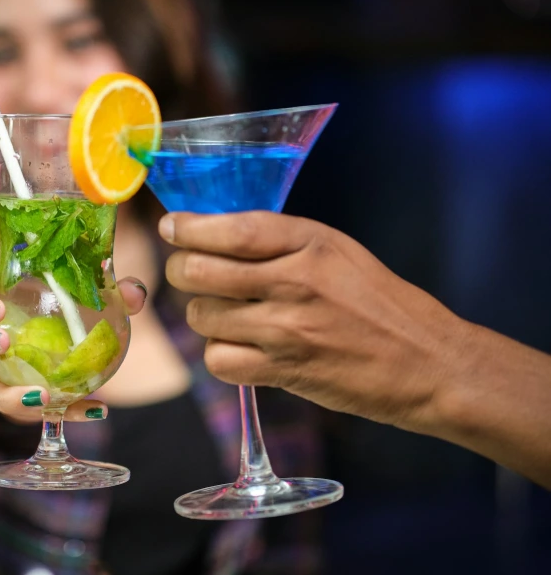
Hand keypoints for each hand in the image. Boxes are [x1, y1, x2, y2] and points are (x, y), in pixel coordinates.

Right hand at [0, 272, 148, 423]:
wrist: (59, 335)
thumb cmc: (55, 304)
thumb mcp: (76, 292)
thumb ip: (106, 289)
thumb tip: (134, 293)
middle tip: (5, 345)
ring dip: (5, 394)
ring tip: (41, 397)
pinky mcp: (5, 395)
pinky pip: (23, 407)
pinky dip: (58, 412)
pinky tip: (92, 410)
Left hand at [159, 211, 471, 431]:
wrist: (428, 363)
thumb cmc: (380, 304)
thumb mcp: (338, 251)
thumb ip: (280, 241)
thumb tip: (213, 233)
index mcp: (311, 242)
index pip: (230, 229)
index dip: (189, 228)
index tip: (170, 227)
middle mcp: (295, 281)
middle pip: (199, 272)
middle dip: (182, 271)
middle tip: (190, 274)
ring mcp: (288, 329)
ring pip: (201, 317)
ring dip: (204, 317)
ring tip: (229, 316)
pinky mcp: (285, 371)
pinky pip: (218, 360)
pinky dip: (220, 356)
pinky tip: (240, 348)